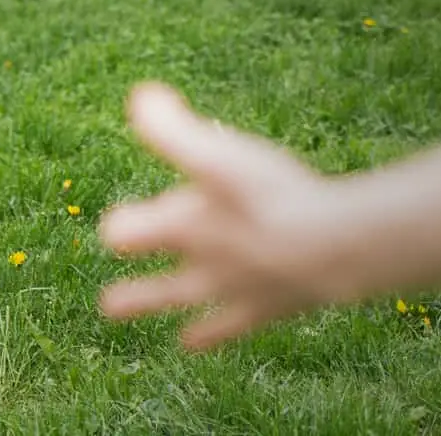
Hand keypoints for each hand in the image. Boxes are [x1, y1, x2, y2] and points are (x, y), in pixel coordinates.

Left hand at [98, 82, 356, 350]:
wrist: (333, 248)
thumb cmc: (273, 198)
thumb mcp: (219, 156)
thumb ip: (172, 130)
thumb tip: (140, 97)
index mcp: (182, 228)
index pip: (129, 230)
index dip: (123, 223)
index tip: (122, 218)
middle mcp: (198, 264)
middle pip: (152, 277)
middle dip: (131, 283)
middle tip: (107, 300)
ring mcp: (229, 291)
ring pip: (178, 302)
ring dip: (147, 303)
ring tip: (114, 313)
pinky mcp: (263, 310)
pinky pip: (228, 325)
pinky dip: (208, 332)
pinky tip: (193, 343)